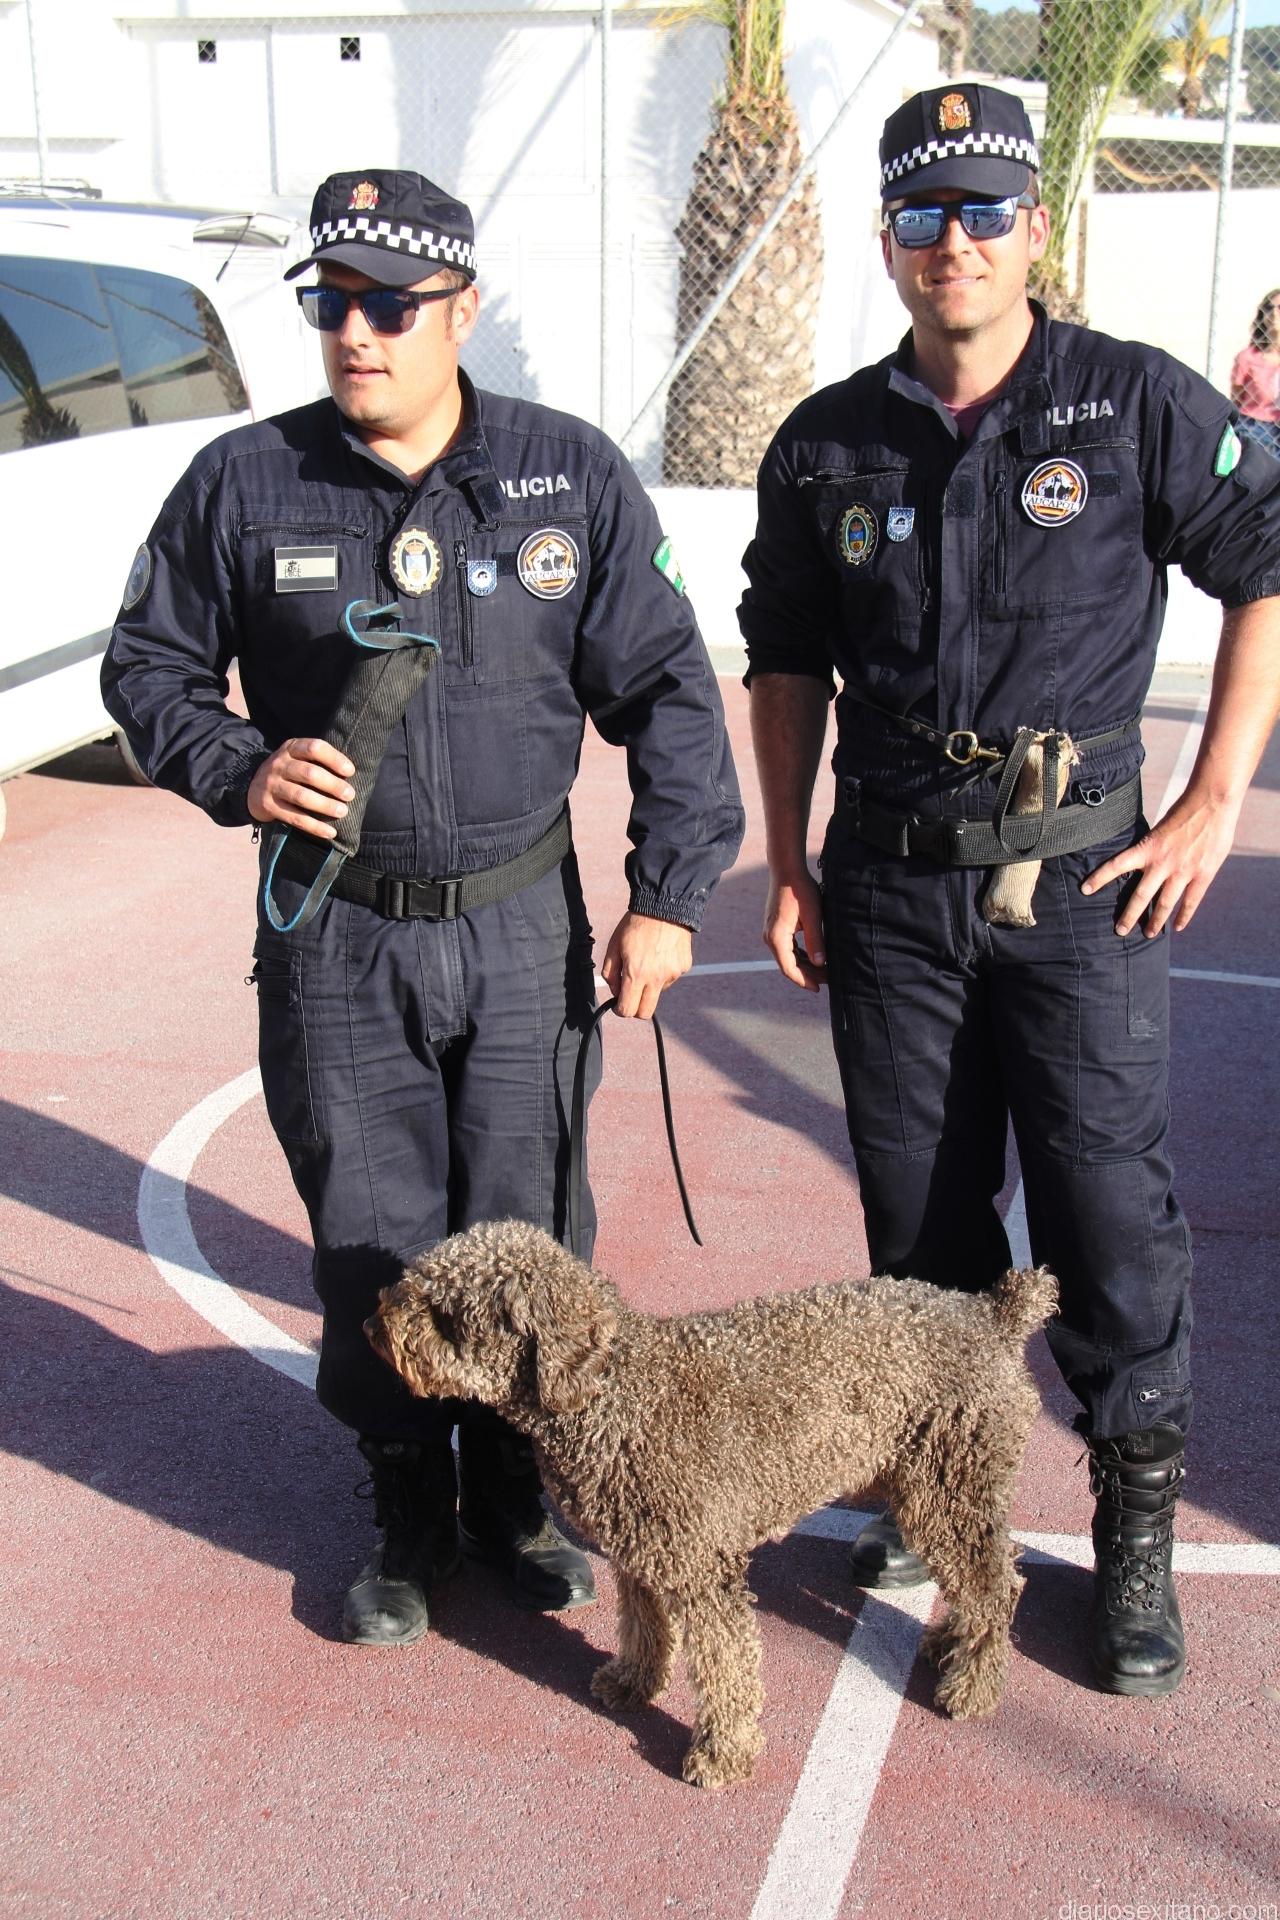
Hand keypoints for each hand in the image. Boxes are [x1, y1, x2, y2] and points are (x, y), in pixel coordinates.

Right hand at [247, 738, 355, 839]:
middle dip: (333, 785)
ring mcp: (271, 785)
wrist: (252, 787)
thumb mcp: (297, 758)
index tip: (350, 771)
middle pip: (309, 773)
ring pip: (301, 796)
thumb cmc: (287, 772)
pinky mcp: (268, 805)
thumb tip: (351, 775)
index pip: (314, 748)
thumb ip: (317, 761)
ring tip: (343, 811)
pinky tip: (330, 832)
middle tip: (350, 795)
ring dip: (325, 805)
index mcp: (290, 748)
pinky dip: (314, 826)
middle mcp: (279, 764)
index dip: (334, 759)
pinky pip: (294, 817)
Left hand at [600, 912, 692, 1018]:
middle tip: (631, 994)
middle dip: (635, 1008)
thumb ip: (610, 973)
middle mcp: (656, 978)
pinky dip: (663, 972)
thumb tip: (615, 992)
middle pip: (645, 1012)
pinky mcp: (683, 967)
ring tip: (647, 961)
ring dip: (650, 986)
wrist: (664, 907)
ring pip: (658, 993)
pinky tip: (660, 954)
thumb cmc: (635, 925)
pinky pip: (670, 978)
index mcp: (636, 974)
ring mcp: (672, 974)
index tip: (618, 1004)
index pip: (627, 1010)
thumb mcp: (614, 946)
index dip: (620, 1009)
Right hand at [763, 870, 826, 989]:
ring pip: (789, 957)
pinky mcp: (777, 928)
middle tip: (829, 980)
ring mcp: (772, 933)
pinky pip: (788, 948)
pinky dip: (801, 955)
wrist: (786, 870)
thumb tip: (821, 964)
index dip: (803, 981)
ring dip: (805, 966)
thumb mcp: (813, 916)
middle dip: (808, 974)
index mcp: (776, 937)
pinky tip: (816, 959)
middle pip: (788, 965)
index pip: (789, 968)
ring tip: (825, 971)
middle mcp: (770, 937)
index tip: (818, 989)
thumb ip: (816, 941)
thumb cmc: (800, 890)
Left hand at [1081, 792, 1240, 935]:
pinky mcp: (1203, 874)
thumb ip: (1152, 846)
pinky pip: (1191, 901)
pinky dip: (1184, 916)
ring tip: (1149, 935)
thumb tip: (1140, 857)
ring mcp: (1183, 871)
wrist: (1212, 802)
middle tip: (1120, 931)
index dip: (1099, 878)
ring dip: (1156, 921)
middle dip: (1129, 916)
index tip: (1084, 890)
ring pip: (1165, 904)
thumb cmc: (1185, 810)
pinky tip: (1178, 927)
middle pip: (1141, 896)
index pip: (1116, 865)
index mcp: (1147, 848)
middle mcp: (1162, 863)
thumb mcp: (1159, 827)